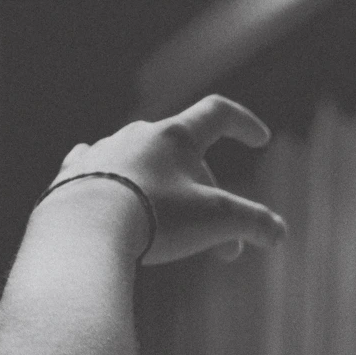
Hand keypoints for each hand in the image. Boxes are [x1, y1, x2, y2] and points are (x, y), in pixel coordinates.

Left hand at [47, 97, 286, 267]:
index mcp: (175, 136)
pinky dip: (115, 183)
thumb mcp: (216, 221)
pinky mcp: (76, 175)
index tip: (259, 140)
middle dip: (207, 194)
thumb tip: (280, 233)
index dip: (243, 124)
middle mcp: (138, 134)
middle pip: (184, 156)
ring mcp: (104, 152)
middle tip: (222, 240)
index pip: (218, 114)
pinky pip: (98, 170)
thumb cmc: (156, 219)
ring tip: (168, 227)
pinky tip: (112, 193)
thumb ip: (252, 223)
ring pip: (143, 165)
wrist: (85, 230)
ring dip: (163, 191)